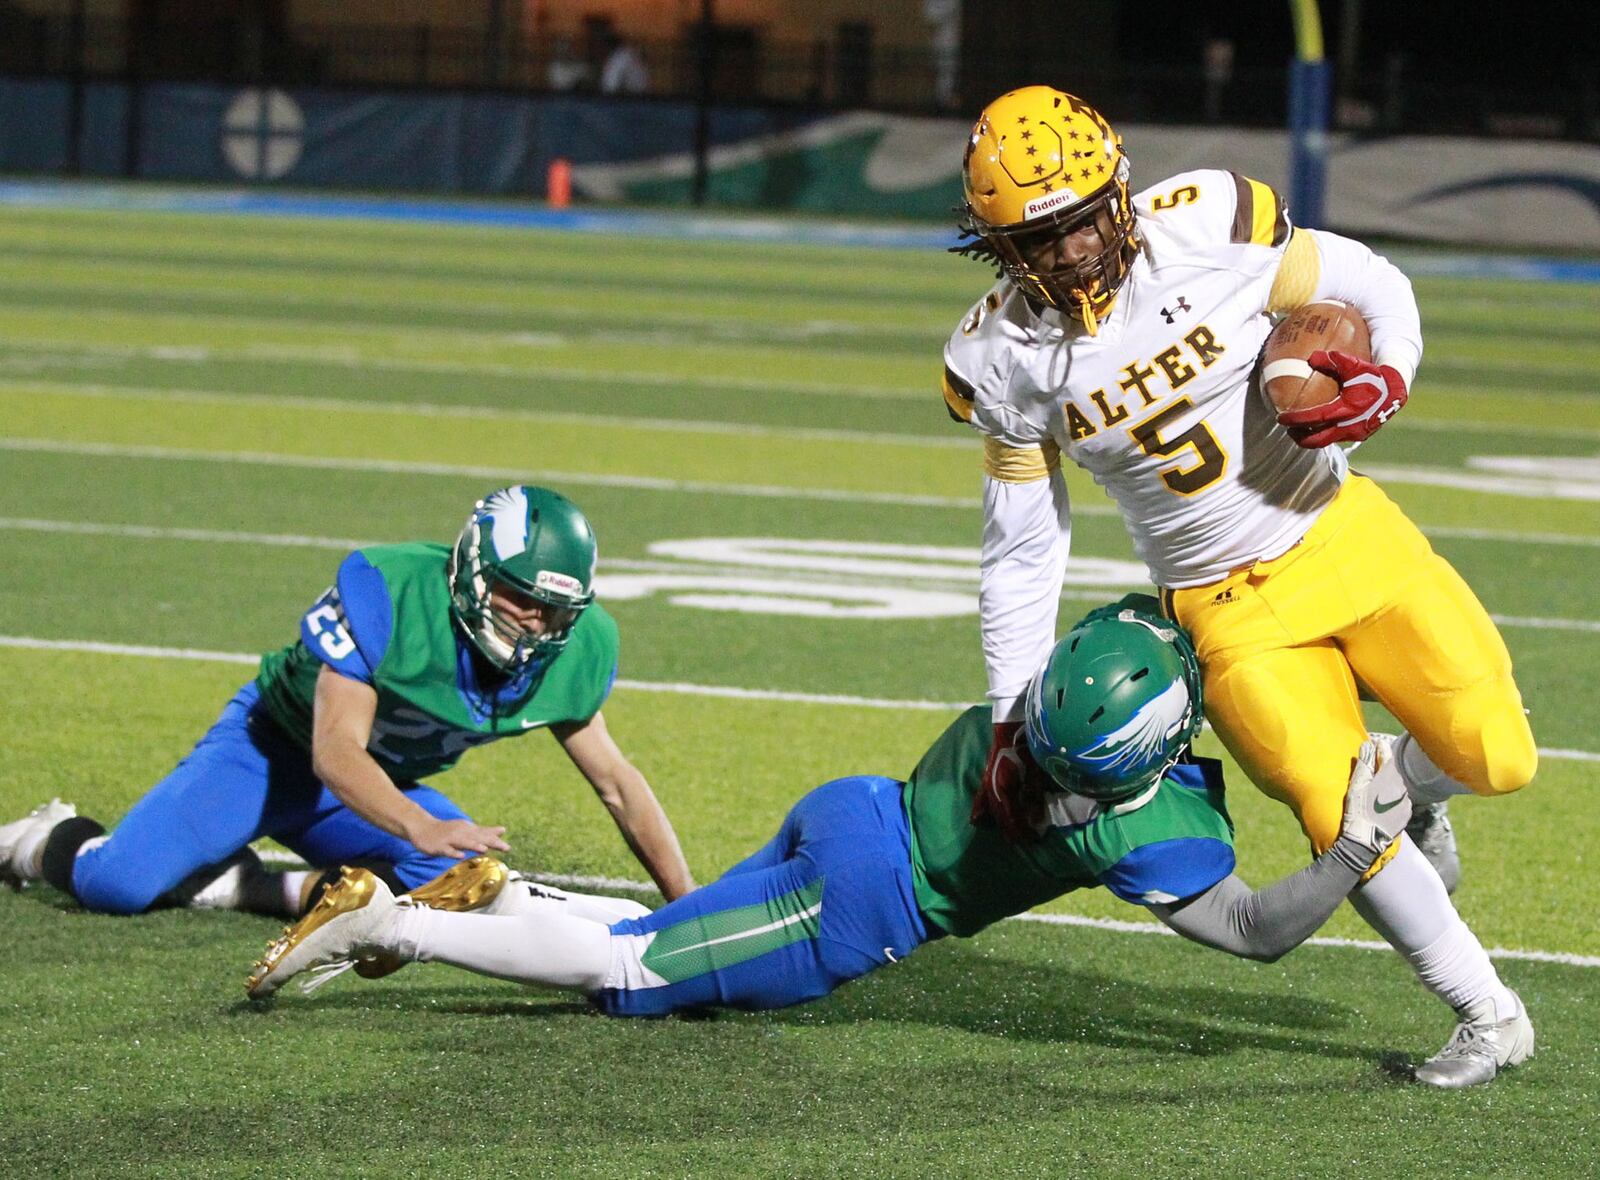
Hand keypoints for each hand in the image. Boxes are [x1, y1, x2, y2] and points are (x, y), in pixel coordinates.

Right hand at [405, 816, 510, 859]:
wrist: (422, 827)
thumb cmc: (448, 831)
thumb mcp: (467, 829)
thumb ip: (484, 831)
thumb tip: (503, 830)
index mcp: (468, 830)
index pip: (484, 835)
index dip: (496, 841)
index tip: (508, 847)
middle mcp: (461, 833)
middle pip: (478, 838)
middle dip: (491, 842)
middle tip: (505, 848)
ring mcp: (449, 839)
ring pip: (463, 842)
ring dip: (473, 845)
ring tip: (484, 849)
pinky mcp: (439, 846)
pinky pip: (447, 850)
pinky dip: (453, 852)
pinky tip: (461, 856)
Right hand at [970, 721, 1047, 842]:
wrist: (1010, 728)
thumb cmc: (1025, 748)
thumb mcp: (1035, 773)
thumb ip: (1034, 796)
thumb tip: (1036, 819)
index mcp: (1005, 789)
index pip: (1013, 818)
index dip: (1023, 831)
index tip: (1033, 840)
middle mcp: (993, 790)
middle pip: (1001, 818)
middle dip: (1012, 832)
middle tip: (1022, 842)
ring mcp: (987, 784)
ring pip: (991, 811)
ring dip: (999, 824)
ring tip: (1006, 836)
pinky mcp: (986, 779)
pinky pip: (981, 800)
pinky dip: (980, 811)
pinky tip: (977, 820)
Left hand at [1277, 349, 1407, 447]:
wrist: (1398, 390)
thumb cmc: (1374, 375)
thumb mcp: (1354, 364)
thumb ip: (1333, 359)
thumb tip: (1311, 357)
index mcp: (1346, 411)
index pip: (1314, 419)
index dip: (1295, 420)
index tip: (1280, 417)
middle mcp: (1349, 427)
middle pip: (1316, 440)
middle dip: (1299, 437)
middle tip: (1288, 428)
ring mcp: (1356, 433)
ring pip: (1327, 441)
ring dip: (1312, 437)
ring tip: (1300, 429)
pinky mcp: (1361, 435)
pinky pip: (1338, 437)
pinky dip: (1326, 433)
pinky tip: (1321, 424)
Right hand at [1337, 739, 1411, 860]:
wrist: (1366, 841)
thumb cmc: (1358, 811)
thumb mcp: (1357, 785)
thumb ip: (1364, 764)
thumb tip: (1368, 744)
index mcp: (1389, 777)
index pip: (1387, 755)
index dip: (1380, 747)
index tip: (1375, 743)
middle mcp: (1402, 787)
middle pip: (1393, 771)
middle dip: (1384, 766)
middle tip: (1373, 764)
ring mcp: (1406, 802)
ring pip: (1398, 786)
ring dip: (1388, 783)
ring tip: (1375, 787)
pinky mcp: (1406, 814)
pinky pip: (1401, 800)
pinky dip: (1392, 798)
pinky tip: (1381, 803)